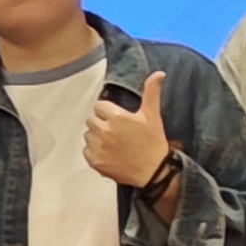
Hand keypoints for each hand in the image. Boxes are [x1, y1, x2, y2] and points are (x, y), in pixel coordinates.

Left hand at [82, 69, 171, 192]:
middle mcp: (104, 130)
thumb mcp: (153, 116)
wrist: (153, 172)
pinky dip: (94, 151)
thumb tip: (159, 73)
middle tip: (116, 132)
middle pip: (92, 119)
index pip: (99, 106)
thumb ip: (152, 92)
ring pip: (88, 135)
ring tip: (113, 143)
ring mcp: (98, 147)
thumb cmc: (153, 143)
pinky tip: (109, 153)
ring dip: (97, 137)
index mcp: (116, 117)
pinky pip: (86, 150)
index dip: (108, 111)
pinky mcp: (95, 161)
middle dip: (102, 123)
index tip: (118, 119)